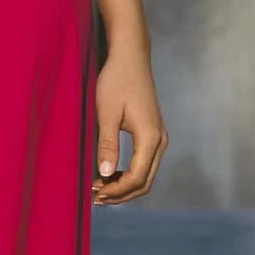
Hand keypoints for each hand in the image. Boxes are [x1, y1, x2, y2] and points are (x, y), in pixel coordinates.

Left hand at [91, 40, 167, 204]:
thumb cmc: (116, 81)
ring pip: (145, 174)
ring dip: (124, 185)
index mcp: (150, 137)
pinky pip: (144, 163)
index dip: (116, 191)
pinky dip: (128, 174)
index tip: (94, 194)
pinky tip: (110, 174)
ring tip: (99, 188)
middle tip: (95, 197)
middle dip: (121, 194)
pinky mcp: (153, 133)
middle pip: (144, 182)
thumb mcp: (106, 113)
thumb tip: (105, 175)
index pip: (136, 178)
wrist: (130, 57)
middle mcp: (160, 141)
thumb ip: (107, 145)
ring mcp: (159, 137)